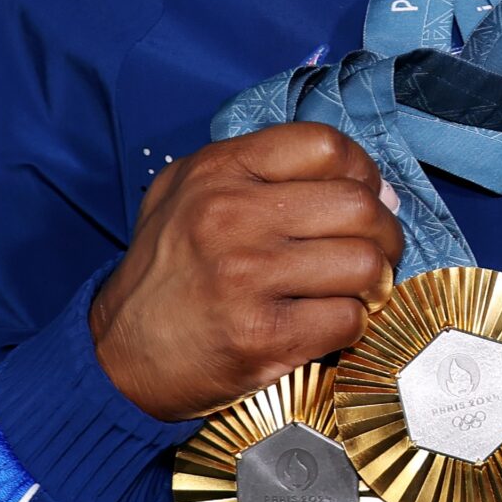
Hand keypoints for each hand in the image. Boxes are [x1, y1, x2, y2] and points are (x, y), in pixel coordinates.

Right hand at [89, 122, 403, 420]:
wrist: (116, 355)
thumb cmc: (169, 271)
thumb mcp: (189, 191)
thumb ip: (265, 171)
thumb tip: (370, 185)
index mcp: (219, 171)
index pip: (326, 146)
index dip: (363, 172)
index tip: (366, 196)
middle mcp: (232, 216)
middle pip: (359, 207)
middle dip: (385, 232)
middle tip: (377, 251)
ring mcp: (246, 277)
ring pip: (364, 265)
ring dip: (373, 283)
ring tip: (355, 290)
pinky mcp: (261, 336)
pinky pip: (348, 320)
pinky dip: (352, 324)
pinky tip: (329, 323)